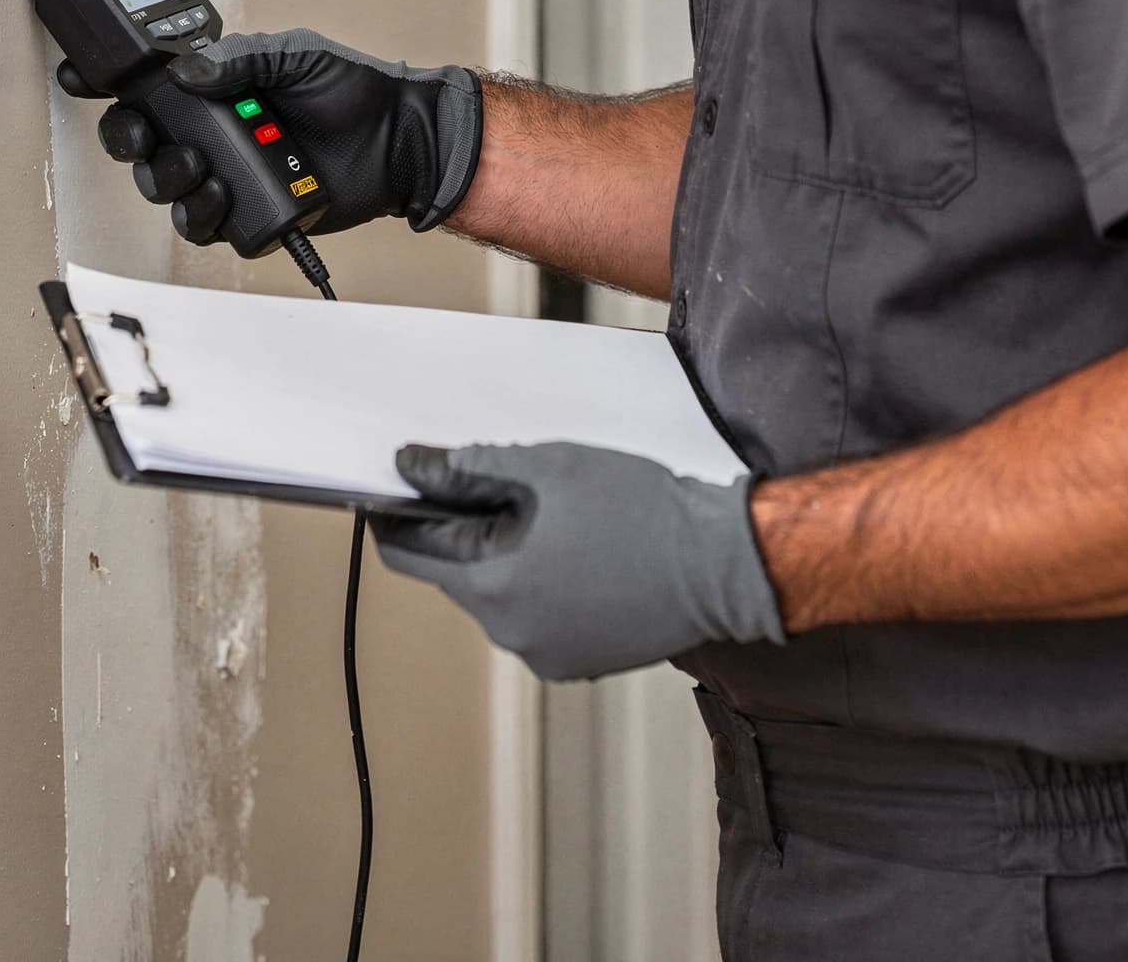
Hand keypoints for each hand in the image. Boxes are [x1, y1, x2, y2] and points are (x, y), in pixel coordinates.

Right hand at [57, 29, 480, 244]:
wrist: (397, 139)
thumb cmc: (351, 92)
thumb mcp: (294, 54)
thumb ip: (239, 57)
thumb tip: (187, 68)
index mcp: (213, 92)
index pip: (147, 90)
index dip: (110, 86)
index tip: (83, 76)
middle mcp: (211, 136)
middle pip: (141, 145)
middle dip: (130, 138)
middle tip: (146, 131)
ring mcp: (226, 177)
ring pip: (164, 190)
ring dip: (169, 179)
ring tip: (201, 164)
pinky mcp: (248, 215)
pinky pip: (206, 227)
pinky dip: (206, 214)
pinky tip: (224, 194)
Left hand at [371, 442, 783, 680]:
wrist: (727, 563)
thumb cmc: (640, 509)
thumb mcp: (547, 468)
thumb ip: (469, 467)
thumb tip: (412, 466)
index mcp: (492, 589)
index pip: (410, 553)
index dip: (400, 512)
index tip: (403, 481)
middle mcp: (510, 635)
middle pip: (455, 574)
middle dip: (466, 528)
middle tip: (501, 483)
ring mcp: (547, 656)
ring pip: (498, 595)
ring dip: (506, 555)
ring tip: (552, 515)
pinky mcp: (581, 661)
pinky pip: (536, 617)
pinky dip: (541, 583)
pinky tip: (578, 550)